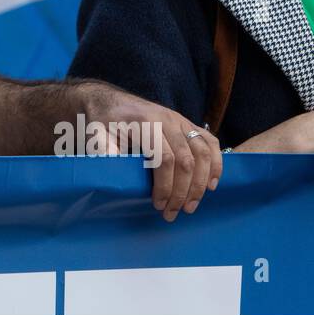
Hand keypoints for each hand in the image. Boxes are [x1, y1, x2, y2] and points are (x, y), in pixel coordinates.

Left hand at [82, 82, 222, 221]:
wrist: (107, 101)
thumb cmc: (102, 121)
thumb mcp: (97, 136)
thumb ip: (106, 154)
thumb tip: (117, 179)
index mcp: (145, 122)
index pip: (164, 159)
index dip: (165, 186)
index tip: (159, 205)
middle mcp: (167, 119)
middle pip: (186, 159)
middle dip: (183, 191)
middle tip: (174, 213)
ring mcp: (180, 120)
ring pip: (202, 152)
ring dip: (201, 182)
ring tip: (191, 205)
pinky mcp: (187, 123)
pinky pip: (210, 142)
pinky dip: (216, 163)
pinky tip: (212, 184)